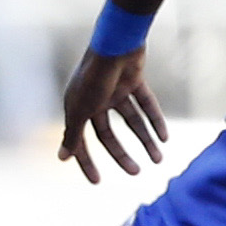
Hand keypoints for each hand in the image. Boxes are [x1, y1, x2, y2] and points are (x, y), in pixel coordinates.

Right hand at [58, 49, 167, 183]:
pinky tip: (164, 138)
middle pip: (109, 134)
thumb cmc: (94, 77)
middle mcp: (95, 100)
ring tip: (158, 158)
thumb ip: (73, 134)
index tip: (98, 182)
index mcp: (78, 107)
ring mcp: (115, 91)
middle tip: (136, 172)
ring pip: (132, 122)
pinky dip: (156, 121)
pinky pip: (146, 106)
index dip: (88, 161)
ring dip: (145, 141)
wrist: (117, 43)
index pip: (82, 140)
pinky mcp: (134, 81)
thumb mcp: (81, 110)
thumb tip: (61, 158)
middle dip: (123, 154)